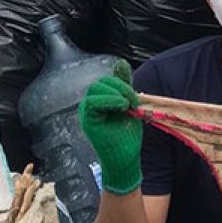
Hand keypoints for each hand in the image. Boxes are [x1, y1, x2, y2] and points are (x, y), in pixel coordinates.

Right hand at [78, 60, 142, 194]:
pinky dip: (108, 101)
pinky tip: (121, 107)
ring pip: (96, 89)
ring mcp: (87, 111)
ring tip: (127, 107)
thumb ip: (124, 86)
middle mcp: (91, 104)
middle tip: (132, 103)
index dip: (123, 84)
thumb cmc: (126, 137)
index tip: (135, 99)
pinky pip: (93, 102)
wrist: (125, 159)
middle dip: (120, 88)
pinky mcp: (86, 119)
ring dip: (116, 94)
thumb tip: (121, 63)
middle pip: (101, 82)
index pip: (108, 80)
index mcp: (101, 100)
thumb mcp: (129, 106)